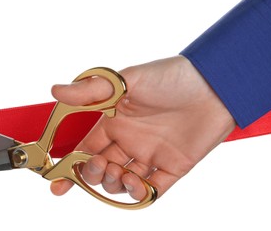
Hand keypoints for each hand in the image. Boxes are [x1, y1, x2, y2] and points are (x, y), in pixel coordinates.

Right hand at [50, 56, 235, 199]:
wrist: (215, 85)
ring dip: (115, 184)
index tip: (57, 180)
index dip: (69, 166)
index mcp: (114, 122)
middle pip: (100, 169)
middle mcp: (129, 140)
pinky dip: (140, 194)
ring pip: (122, 182)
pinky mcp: (173, 166)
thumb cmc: (170, 76)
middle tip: (99, 165)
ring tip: (121, 174)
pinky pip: (153, 190)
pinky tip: (136, 184)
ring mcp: (150, 155)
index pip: (84, 149)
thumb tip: (55, 90)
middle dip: (93, 174)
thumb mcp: (126, 80)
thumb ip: (90, 90)